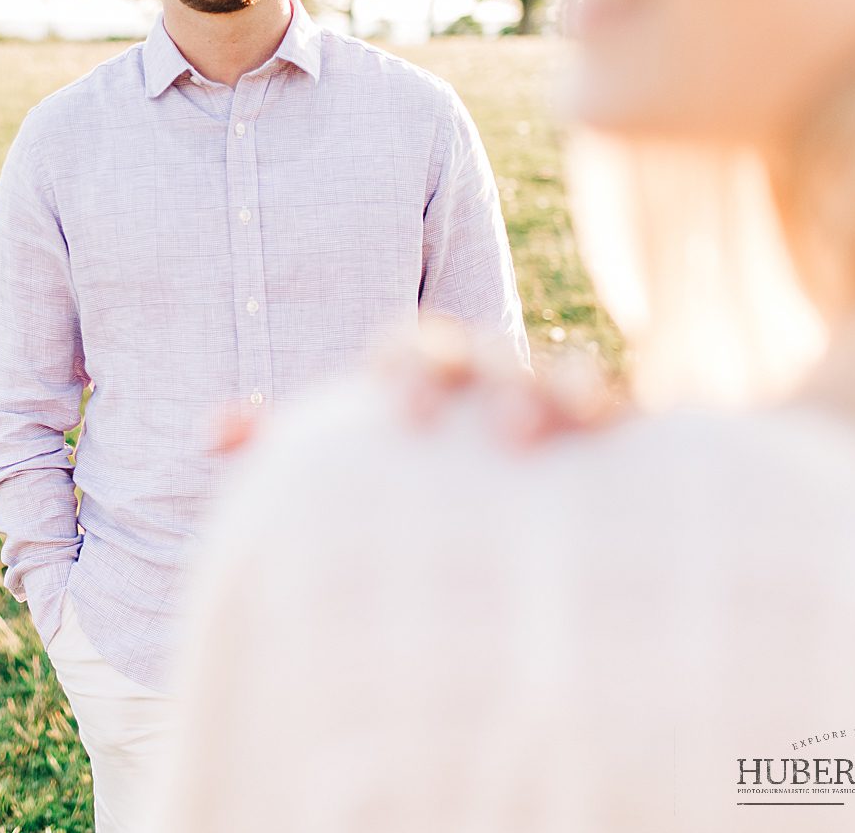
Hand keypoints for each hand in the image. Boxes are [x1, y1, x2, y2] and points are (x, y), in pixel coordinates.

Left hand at [210, 317, 627, 457]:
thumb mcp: (327, 462)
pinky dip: (633, 419)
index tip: (406, 418)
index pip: (410, 346)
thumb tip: (215, 429)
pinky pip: (627, 415)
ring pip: (565, 375)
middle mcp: (483, 374)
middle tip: (503, 432)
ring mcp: (546, 399)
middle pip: (493, 354)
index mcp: (415, 370)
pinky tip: (639, 442)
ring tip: (574, 432)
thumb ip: (277, 443)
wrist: (453, 508)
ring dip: (569, 395)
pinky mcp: (604, 436)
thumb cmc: (384, 476)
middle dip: (500, 380)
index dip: (410, 370)